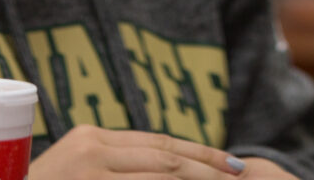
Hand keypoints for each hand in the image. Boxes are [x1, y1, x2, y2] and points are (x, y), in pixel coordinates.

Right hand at [27, 124, 250, 177]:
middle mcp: (91, 149)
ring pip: (161, 177)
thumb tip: (165, 170)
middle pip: (166, 158)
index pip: (157, 143)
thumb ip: (111, 166)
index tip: (230, 163)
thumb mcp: (74, 172)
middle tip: (239, 176)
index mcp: (90, 137)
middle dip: (208, 170)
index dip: (198, 153)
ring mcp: (89, 173)